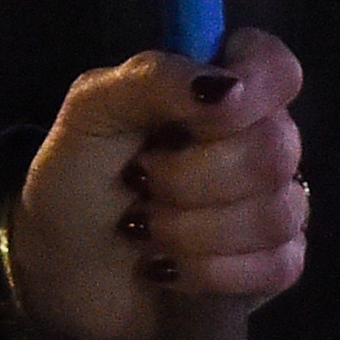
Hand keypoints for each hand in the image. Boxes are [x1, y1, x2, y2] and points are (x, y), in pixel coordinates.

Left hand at [9, 29, 308, 339]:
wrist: (60, 268)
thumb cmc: (76, 178)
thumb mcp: (91, 110)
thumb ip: (153, 79)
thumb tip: (225, 87)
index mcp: (218, 89)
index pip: (277, 67)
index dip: (253, 89)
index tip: (199, 117)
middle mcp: (256, 140)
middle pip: (276, 150)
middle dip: (192, 177)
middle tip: (139, 182)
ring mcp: (272, 204)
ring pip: (275, 214)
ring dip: (191, 230)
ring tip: (144, 231)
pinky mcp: (274, 266)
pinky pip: (280, 267)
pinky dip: (211, 272)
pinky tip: (170, 270)